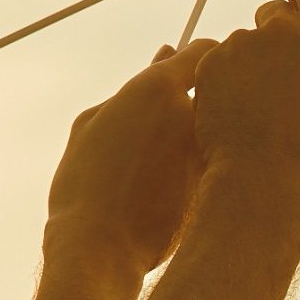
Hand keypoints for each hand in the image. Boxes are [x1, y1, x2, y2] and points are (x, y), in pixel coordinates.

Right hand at [46, 42, 211, 279]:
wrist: (100, 249)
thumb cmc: (84, 185)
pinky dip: (197, 170)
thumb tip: (163, 57)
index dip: (197, 57)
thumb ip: (131, 88)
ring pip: (212, 131)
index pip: (202, 50)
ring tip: (157, 165)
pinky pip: (211, 165)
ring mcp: (208, 150)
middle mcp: (191, 114)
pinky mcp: (215, 183)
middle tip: (167, 122)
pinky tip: (165, 190)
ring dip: (197, 138)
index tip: (188, 68)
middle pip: (211, 92)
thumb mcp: (91, 124)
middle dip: (198, 100)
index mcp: (157, 88)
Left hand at [191, 0, 299, 224]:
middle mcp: (285, 27)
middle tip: (279, 82)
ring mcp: (243, 43)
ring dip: (248, 67)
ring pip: (244, 44)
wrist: (267, 186)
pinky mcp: (210, 64)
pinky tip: (233, 118)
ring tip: (257, 114)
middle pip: (274, 10)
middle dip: (275, 37)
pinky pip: (217, 65)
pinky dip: (222, 85)